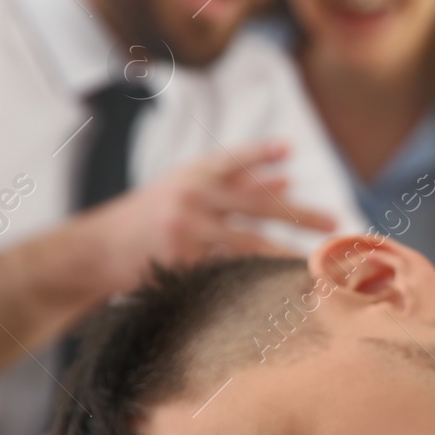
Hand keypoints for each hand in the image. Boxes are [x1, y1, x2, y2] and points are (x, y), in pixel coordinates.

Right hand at [80, 141, 336, 293]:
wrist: (99, 249)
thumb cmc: (153, 215)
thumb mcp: (187, 187)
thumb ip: (235, 182)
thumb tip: (287, 180)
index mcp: (194, 174)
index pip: (233, 159)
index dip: (260, 154)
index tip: (289, 149)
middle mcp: (191, 196)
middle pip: (255, 205)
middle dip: (299, 214)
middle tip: (335, 222)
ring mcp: (186, 230)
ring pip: (247, 243)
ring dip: (286, 254)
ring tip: (318, 263)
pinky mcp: (181, 262)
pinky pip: (228, 270)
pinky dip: (256, 278)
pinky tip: (282, 286)